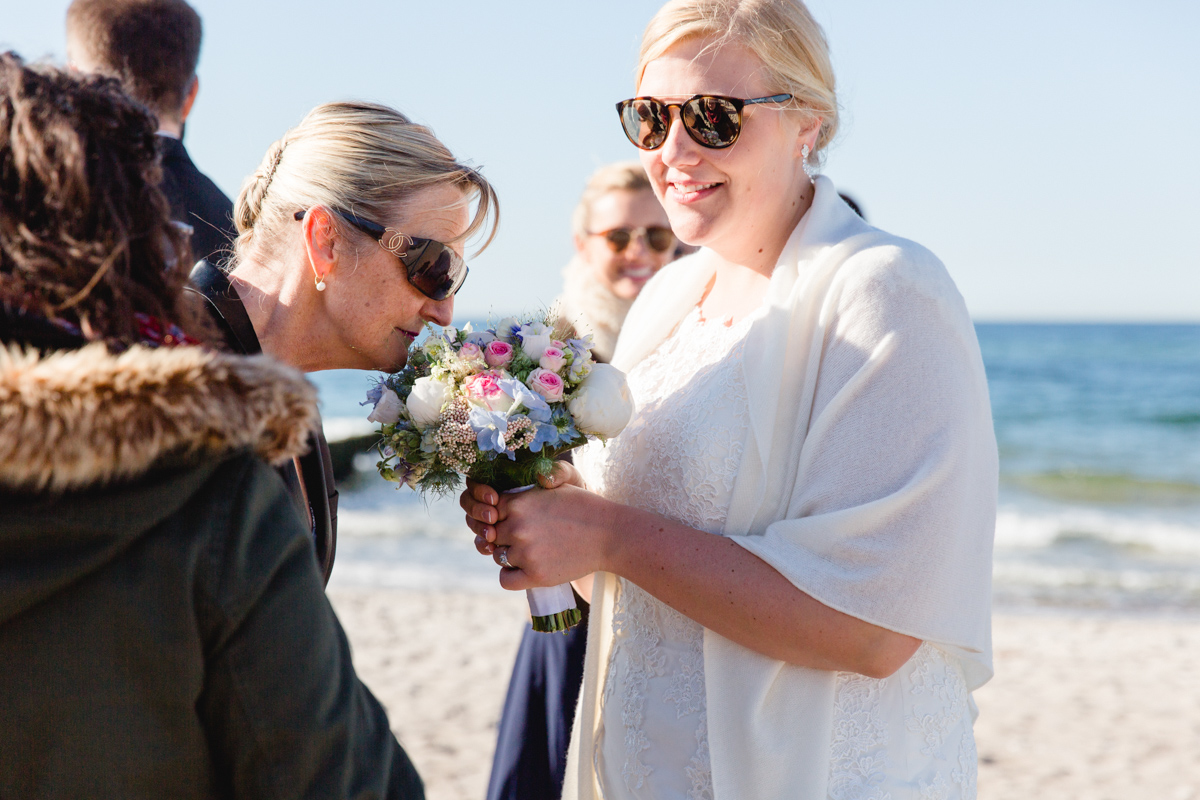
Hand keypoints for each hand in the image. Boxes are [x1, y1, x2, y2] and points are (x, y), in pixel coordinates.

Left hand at [458, 462, 606, 589]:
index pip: (489, 512)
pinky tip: (524, 570)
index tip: (512, 521)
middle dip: (504, 537)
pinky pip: (505, 579)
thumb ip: (526, 489)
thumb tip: (503, 495)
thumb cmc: (584, 507)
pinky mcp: (535, 575)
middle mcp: (516, 527)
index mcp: (517, 503)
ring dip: (509, 556)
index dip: (500, 517)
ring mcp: (525, 553)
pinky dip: (511, 576)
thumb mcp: (554, 487)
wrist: (609, 534)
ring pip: (498, 557)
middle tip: (525, 537)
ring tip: (531, 552)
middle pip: (492, 536)